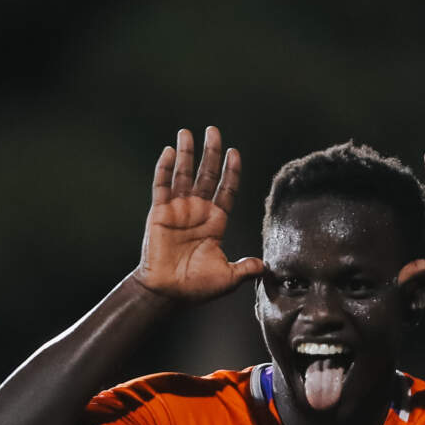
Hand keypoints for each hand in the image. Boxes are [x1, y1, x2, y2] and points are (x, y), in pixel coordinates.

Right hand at [133, 126, 260, 300]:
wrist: (168, 293)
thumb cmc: (196, 287)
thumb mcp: (228, 277)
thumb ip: (246, 268)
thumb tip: (265, 266)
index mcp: (215, 222)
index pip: (226, 190)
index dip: (231, 172)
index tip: (234, 153)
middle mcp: (198, 211)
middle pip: (206, 175)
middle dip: (211, 153)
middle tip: (213, 131)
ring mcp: (178, 210)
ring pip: (184, 175)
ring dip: (186, 153)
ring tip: (187, 132)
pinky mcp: (159, 212)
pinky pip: (162, 186)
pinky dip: (165, 168)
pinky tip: (169, 151)